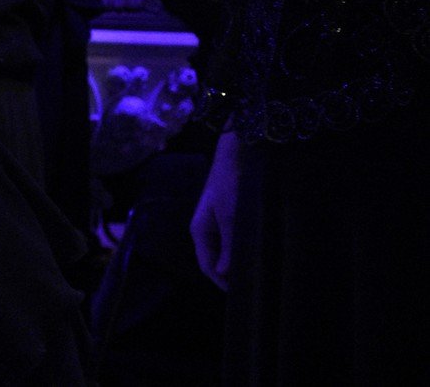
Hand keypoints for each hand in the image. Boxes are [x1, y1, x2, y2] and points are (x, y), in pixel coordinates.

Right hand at [190, 131, 240, 289]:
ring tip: (254, 273)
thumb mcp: (232, 217)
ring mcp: (212, 224)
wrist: (235, 157)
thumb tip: (223, 273)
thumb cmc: (231, 186)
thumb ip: (228, 245)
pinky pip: (228, 242)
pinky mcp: (223, 218)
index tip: (243, 296)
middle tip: (251, 288)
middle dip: (228, 276)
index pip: (207, 266)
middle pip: (212, 261)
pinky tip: (253, 254)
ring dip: (234, 264)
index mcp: (199, 231)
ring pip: (222, 252)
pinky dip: (238, 251)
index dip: (222, 283)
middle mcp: (203, 230)